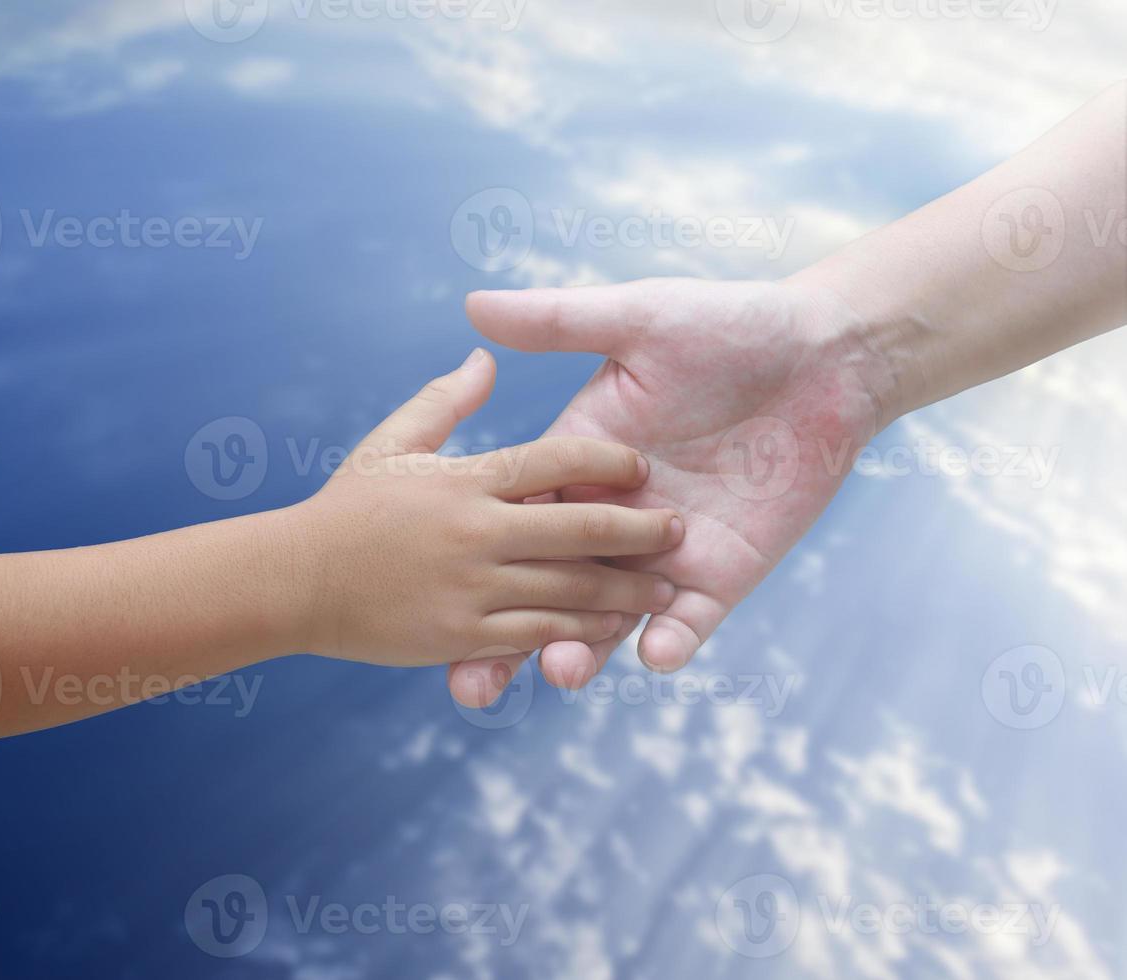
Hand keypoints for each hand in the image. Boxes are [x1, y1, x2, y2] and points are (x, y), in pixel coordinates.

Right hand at [295, 348, 684, 668]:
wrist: (290, 581)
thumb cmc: (342, 506)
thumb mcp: (393, 439)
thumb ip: (445, 400)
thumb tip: (486, 356)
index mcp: (467, 479)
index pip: (553, 458)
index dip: (604, 458)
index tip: (639, 463)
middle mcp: (478, 532)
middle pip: (579, 525)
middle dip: (638, 529)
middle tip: (678, 528)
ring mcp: (473, 588)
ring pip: (572, 589)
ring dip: (626, 588)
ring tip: (665, 586)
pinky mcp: (463, 636)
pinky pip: (541, 635)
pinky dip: (584, 633)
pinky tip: (617, 632)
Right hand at [447, 279, 884, 705]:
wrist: (826, 357)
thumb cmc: (728, 325)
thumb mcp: (636, 318)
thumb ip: (557, 321)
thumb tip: (472, 303)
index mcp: (579, 462)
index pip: (515, 518)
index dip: (472, 557)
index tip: (427, 595)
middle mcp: (612, 515)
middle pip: (547, 584)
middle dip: (511, 635)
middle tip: (472, 681)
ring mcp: (664, 552)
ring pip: (608, 615)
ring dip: (581, 647)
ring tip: (558, 670)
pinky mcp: (721, 574)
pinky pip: (689, 621)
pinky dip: (672, 641)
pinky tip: (656, 655)